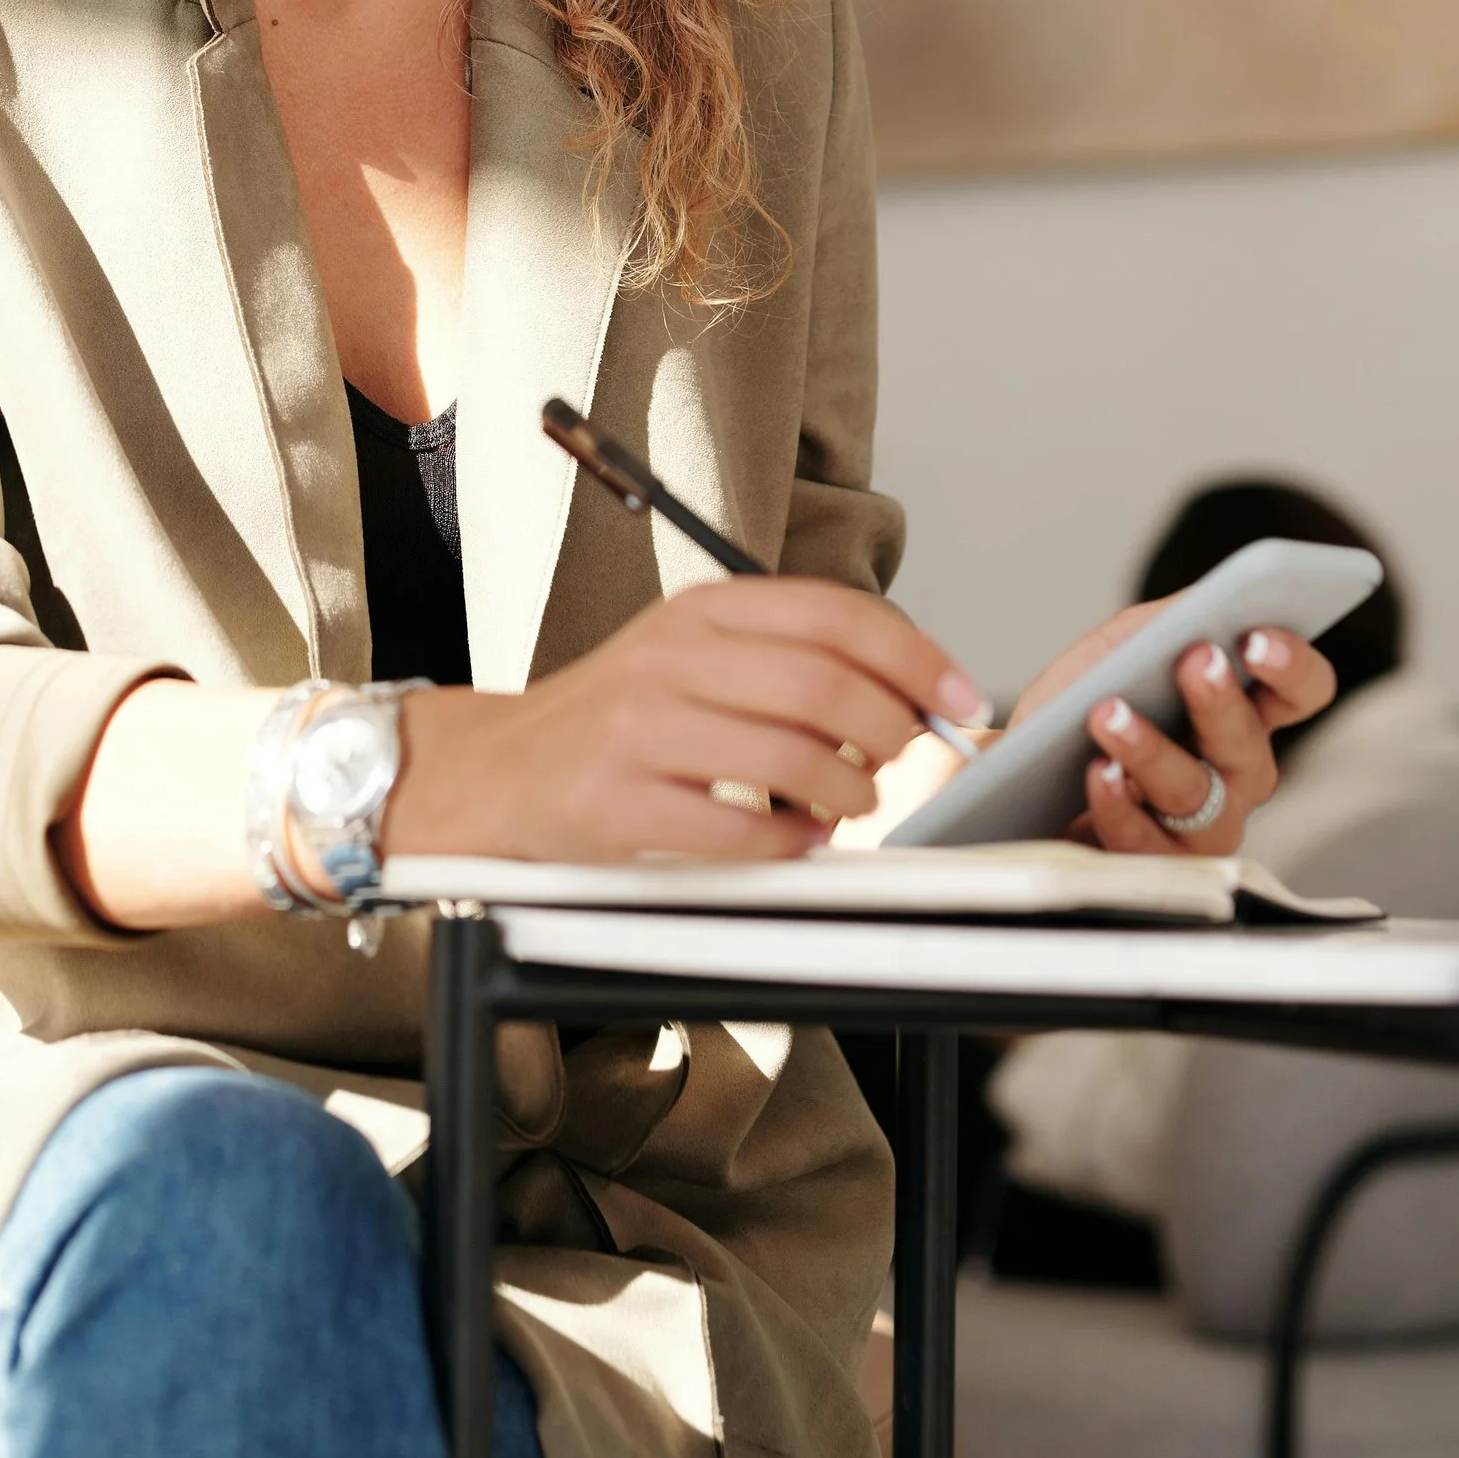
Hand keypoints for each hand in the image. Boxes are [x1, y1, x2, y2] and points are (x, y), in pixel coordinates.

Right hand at [382, 579, 984, 869]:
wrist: (498, 771)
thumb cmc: (617, 720)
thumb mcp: (695, 658)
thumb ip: (787, 662)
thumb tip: (915, 693)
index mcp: (701, 611)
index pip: (834, 614)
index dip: (915, 657)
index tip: (959, 699)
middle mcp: (668, 657)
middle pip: (822, 684)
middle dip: (890, 731)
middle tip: (900, 762)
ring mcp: (636, 727)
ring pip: (787, 756)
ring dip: (847, 795)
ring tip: (850, 808)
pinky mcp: (611, 800)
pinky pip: (731, 828)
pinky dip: (784, 845)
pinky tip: (793, 845)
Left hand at [1004, 600, 1334, 860]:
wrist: (1025, 781)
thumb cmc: (1082, 711)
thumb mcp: (1119, 651)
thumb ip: (1163, 624)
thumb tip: (1204, 601)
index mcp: (1244, 713)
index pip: (1301, 690)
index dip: (1292, 665)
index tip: (1257, 636)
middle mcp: (1237, 774)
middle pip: (1248, 743)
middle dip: (1220, 700)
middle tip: (1195, 660)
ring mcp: (1203, 827)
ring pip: (1195, 793)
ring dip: (1152, 750)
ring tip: (1108, 715)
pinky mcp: (1156, 865)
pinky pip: (1145, 841)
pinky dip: (1116, 802)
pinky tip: (1097, 771)